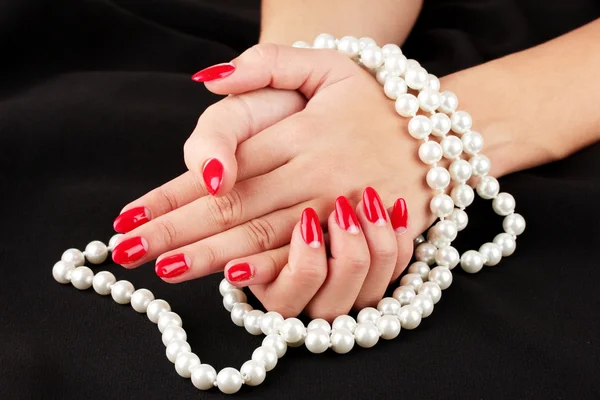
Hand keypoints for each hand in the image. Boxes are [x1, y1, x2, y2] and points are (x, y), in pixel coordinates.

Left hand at [112, 44, 436, 316]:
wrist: (440, 132)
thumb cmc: (373, 98)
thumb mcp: (326, 64)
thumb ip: (265, 62)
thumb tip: (207, 80)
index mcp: (299, 133)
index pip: (223, 165)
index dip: (174, 191)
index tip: (131, 213)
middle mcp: (314, 173)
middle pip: (234, 207)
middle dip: (177, 231)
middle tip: (128, 251)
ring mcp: (338, 208)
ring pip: (264, 237)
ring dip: (211, 255)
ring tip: (165, 268)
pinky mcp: (360, 236)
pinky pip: (311, 257)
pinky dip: (272, 269)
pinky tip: (236, 280)